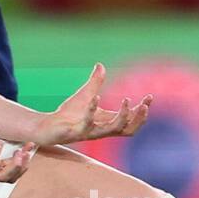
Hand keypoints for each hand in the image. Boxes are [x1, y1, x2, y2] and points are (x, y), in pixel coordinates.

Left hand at [35, 63, 151, 144]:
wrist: (48, 126)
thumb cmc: (69, 114)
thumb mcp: (85, 95)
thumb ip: (95, 82)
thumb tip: (100, 65)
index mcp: (107, 121)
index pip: (131, 119)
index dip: (142, 109)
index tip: (150, 96)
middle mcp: (102, 129)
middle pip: (129, 130)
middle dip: (139, 118)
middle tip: (145, 105)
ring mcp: (91, 132)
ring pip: (113, 129)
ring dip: (122, 117)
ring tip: (126, 101)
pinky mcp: (77, 132)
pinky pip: (87, 123)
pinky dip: (92, 110)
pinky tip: (95, 97)